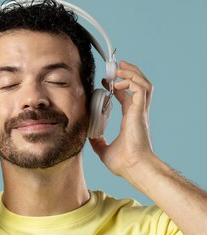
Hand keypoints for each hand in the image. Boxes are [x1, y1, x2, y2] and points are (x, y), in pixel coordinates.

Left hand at [89, 61, 155, 181]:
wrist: (134, 168)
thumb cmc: (125, 163)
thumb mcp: (104, 150)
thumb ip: (98, 142)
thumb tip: (89, 137)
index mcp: (131, 119)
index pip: (127, 96)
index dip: (118, 86)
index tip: (105, 81)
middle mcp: (137, 112)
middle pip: (139, 85)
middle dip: (129, 72)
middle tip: (116, 66)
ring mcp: (140, 111)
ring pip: (143, 83)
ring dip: (132, 72)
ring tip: (119, 68)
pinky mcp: (140, 112)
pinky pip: (140, 89)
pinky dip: (131, 81)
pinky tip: (118, 82)